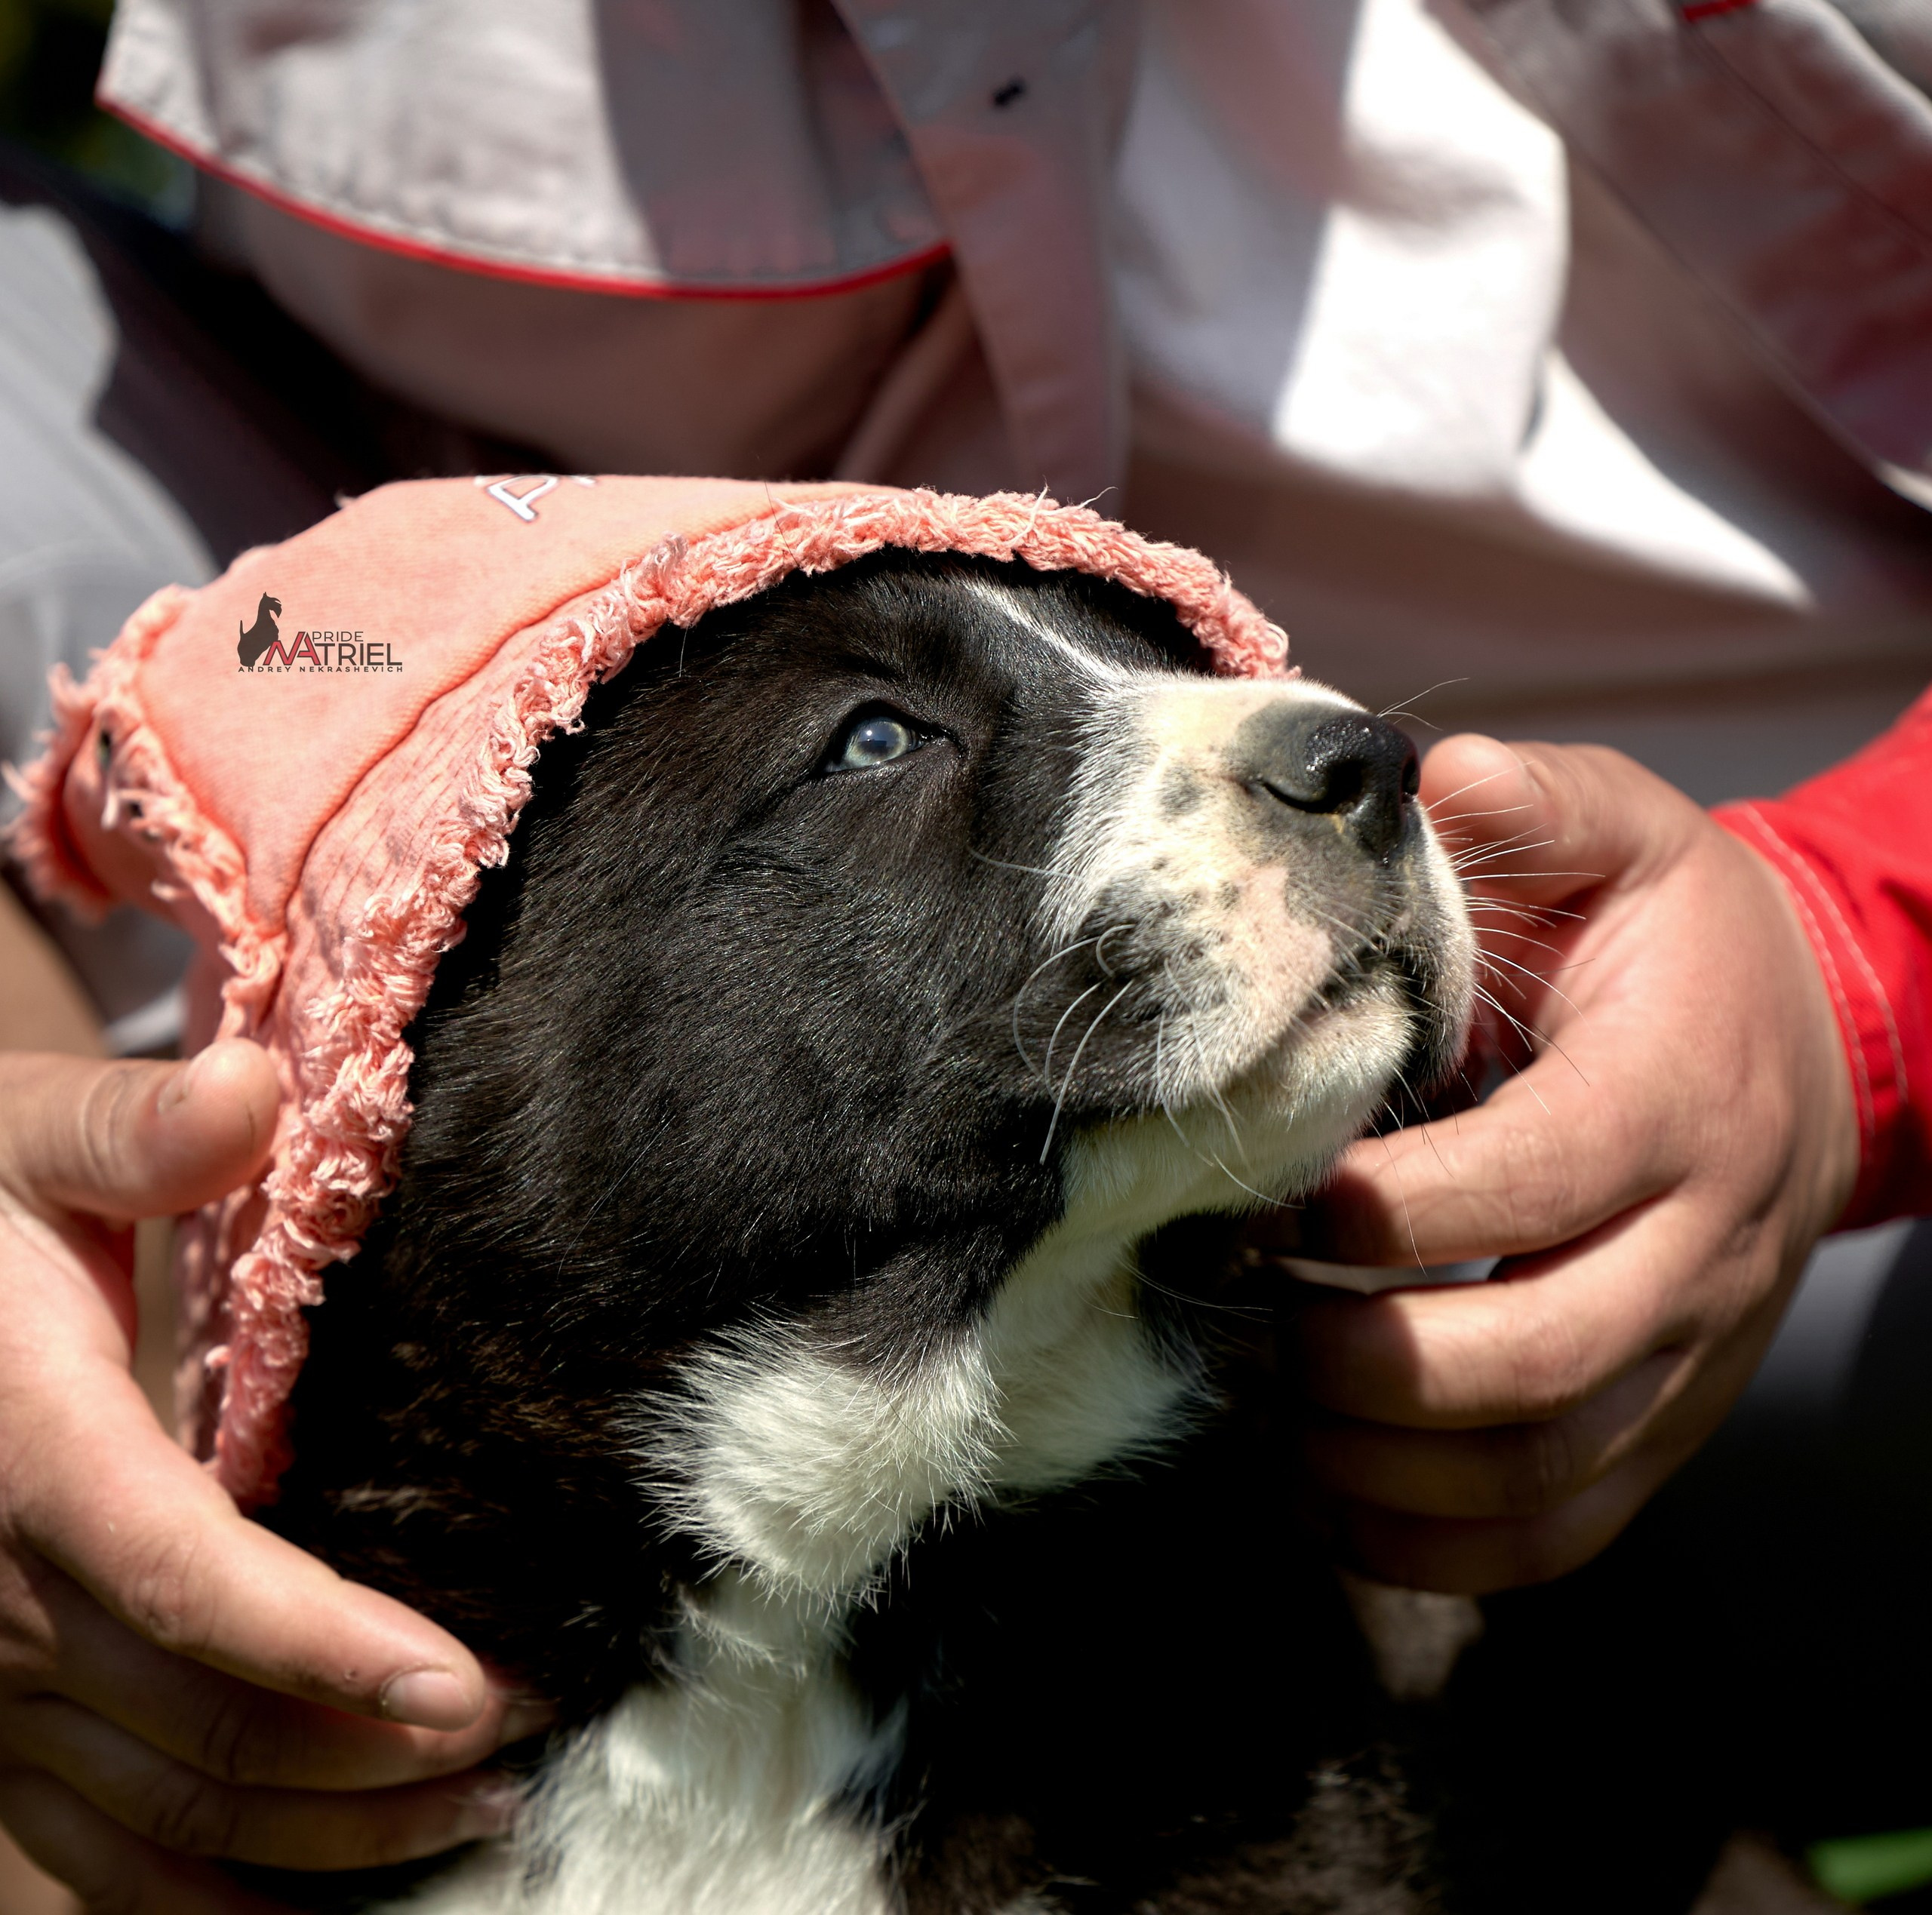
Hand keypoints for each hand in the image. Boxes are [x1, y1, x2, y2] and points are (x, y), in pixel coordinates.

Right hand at [0, 1043, 542, 1910]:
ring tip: (479, 1818)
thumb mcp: (28, 1140)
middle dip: (372, 1752)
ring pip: (161, 1813)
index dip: (327, 1648)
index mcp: (27, 1451)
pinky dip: (217, 1894)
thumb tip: (255, 1091)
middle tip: (532, 1740)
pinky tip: (334, 1894)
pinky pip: (100, 1852)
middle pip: (200, 1720)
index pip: (186, 1580)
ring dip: (325, 1841)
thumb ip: (135, 1130)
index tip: (470, 1688)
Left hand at [1264, 736, 1859, 1592]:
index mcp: (1672, 1099)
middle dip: (1366, 1357)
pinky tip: (1331, 1498)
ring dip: (1385, 1469)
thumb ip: (1539, 804)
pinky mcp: (1668, 1419)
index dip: (1387, 1210)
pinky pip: (1565, 1528)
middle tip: (1252, 1315)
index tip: (1272, 1197)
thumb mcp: (1629, 835)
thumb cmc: (1677, 942)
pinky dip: (1438, 1544)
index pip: (1530, 1181)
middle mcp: (1698, 1248)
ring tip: (1272, 1415)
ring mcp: (1691, 1353)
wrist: (1810, 1048)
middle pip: (1535, 1356)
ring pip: (1545, 1469)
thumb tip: (1438, 777)